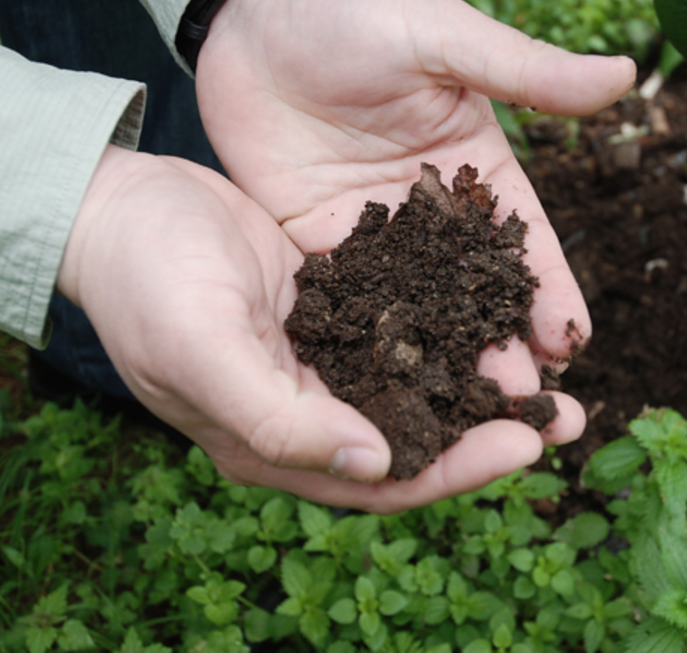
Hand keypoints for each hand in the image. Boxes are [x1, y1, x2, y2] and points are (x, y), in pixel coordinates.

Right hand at [56, 146, 586, 511]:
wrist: (116, 206)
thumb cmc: (146, 282)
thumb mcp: (204, 350)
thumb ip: (281, 419)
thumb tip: (376, 467)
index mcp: (278, 440)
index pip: (387, 479)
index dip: (459, 468)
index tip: (529, 443)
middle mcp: (310, 407)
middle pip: (418, 437)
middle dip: (492, 429)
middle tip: (569, 413)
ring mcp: (322, 355)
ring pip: (420, 382)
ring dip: (481, 377)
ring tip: (551, 365)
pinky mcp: (331, 302)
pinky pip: (404, 324)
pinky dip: (451, 323)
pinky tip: (496, 306)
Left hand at [195, 0, 633, 410]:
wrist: (255, 16)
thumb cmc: (357, 14)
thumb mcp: (445, 37)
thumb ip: (527, 70)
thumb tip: (625, 75)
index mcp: (479, 168)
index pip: (526, 242)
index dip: (551, 291)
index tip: (573, 347)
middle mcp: (434, 216)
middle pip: (479, 295)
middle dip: (509, 351)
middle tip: (534, 414)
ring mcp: (377, 238)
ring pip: (421, 313)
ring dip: (446, 365)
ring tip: (468, 424)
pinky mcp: (319, 248)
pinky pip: (352, 306)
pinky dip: (373, 349)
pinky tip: (384, 396)